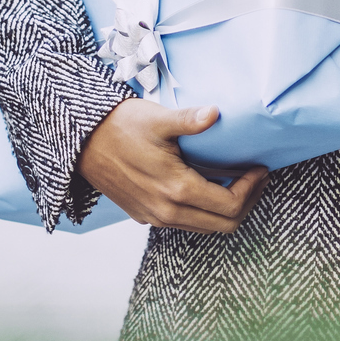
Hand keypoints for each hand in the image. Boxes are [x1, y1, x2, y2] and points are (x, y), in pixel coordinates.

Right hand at [77, 98, 268, 233]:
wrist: (80, 142)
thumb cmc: (120, 127)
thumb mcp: (157, 119)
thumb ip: (189, 120)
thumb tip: (215, 114)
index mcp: (176, 191)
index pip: (230, 206)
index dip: (252, 189)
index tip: (259, 168)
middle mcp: (167, 213)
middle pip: (223, 225)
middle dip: (246, 202)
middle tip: (255, 177)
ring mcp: (155, 218)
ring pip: (204, 227)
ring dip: (226, 209)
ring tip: (236, 180)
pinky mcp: (144, 216)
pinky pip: (185, 223)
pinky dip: (204, 210)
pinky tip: (206, 185)